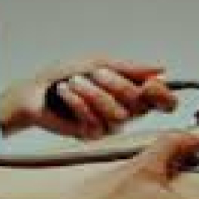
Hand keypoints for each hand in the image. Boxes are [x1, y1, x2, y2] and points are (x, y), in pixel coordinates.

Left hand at [0, 56, 177, 138]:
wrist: (34, 91)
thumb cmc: (64, 75)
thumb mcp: (98, 62)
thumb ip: (129, 68)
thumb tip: (160, 69)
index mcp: (132, 91)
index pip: (163, 102)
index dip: (163, 96)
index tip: (151, 85)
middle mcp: (125, 110)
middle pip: (139, 105)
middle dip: (117, 85)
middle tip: (97, 73)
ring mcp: (109, 125)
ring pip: (117, 115)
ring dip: (93, 93)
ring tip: (74, 82)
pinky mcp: (92, 135)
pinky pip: (94, 121)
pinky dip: (77, 102)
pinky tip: (65, 93)